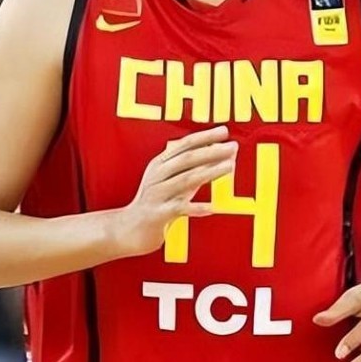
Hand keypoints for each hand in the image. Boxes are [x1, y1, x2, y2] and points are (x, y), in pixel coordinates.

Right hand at [113, 125, 236, 257]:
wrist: (128, 229)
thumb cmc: (155, 204)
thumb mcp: (173, 182)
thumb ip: (194, 169)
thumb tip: (221, 155)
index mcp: (160, 164)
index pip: (184, 145)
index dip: (204, 137)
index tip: (224, 131)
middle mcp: (157, 176)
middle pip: (187, 159)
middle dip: (211, 151)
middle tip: (232, 147)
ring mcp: (157, 194)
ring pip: (186, 180)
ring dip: (209, 172)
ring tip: (229, 167)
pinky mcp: (157, 214)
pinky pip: (179, 209)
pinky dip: (196, 207)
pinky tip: (212, 207)